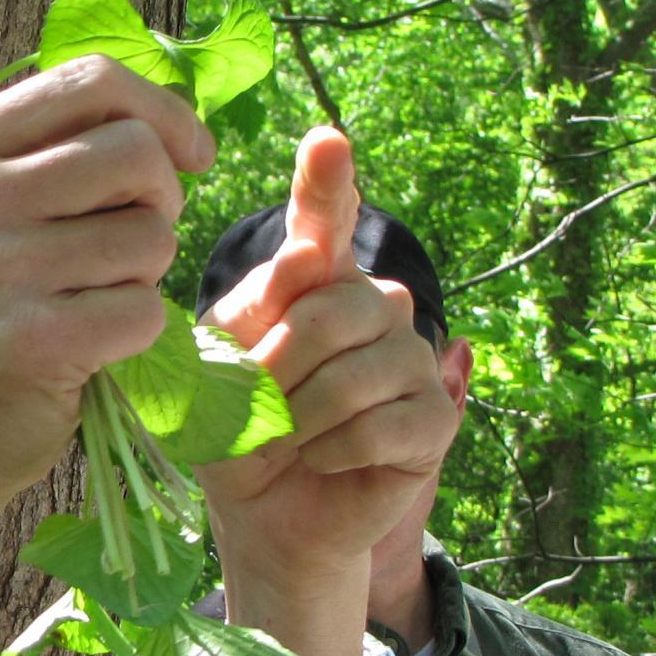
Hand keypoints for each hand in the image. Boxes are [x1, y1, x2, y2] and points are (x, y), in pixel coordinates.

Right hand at [0, 56, 213, 514]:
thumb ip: (62, 142)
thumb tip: (177, 109)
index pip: (94, 79)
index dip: (165, 112)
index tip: (191, 156)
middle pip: (136, 152)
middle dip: (162, 198)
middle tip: (134, 239)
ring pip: (150, 234)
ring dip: (148, 271)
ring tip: (97, 294)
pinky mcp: (32, 340)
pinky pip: (144, 309)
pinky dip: (138, 331)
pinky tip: (93, 345)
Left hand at [198, 128, 458, 618]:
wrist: (264, 513)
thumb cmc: (238, 432)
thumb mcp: (219, 369)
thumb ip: (250, 314)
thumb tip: (305, 263)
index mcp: (314, 283)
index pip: (326, 221)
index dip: (328, 184)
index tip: (326, 142)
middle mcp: (372, 305)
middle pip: (333, 307)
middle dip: (280, 366)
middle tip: (259, 406)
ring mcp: (411, 358)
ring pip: (359, 370)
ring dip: (304, 416)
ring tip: (290, 437)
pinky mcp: (436, 417)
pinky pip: (385, 422)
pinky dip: (336, 449)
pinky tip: (324, 459)